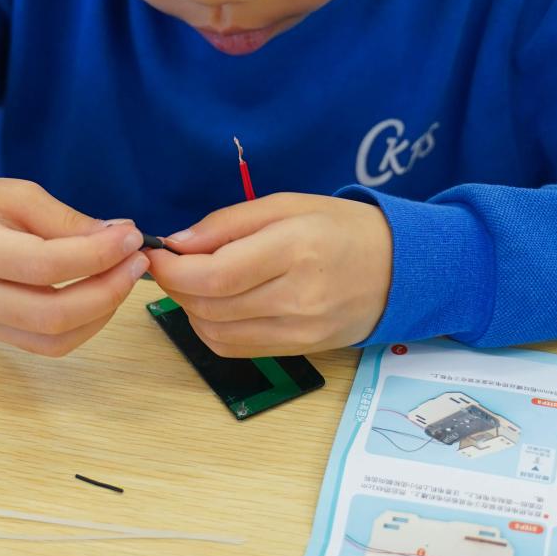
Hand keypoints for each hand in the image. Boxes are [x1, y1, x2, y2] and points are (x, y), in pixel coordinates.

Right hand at [0, 173, 148, 356]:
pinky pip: (48, 345)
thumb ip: (65, 219)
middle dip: (107, 290)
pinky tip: (102, 295)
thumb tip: (118, 238)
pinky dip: (85, 325)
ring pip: (55, 338)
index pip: (45, 265)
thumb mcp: (17, 194)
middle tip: (137, 261)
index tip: (131, 237)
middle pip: (52, 313)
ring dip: (102, 312)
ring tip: (125, 277)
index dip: (96, 255)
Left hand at [145, 193, 393, 357]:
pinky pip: (236, 349)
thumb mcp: (286, 204)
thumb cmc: (342, 227)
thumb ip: (227, 223)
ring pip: (216, 332)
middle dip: (176, 286)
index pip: (215, 274)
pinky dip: (212, 329)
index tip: (156, 254)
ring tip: (195, 282)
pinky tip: (216, 305)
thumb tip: (177, 243)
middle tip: (169, 265)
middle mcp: (298, 296)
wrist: (400, 268)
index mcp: (295, 249)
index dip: (173, 269)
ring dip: (190, 309)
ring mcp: (300, 331)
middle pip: (210, 305)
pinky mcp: (300, 351)